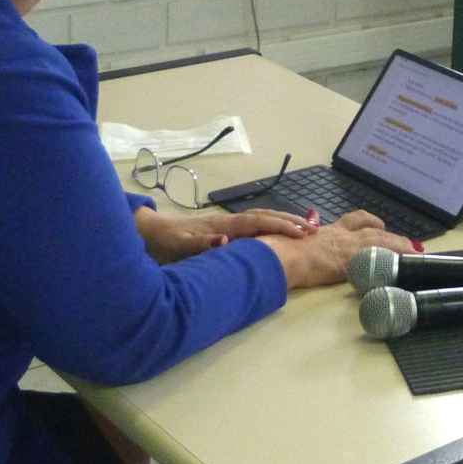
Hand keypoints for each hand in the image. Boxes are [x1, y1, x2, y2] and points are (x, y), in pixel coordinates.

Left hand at [135, 205, 317, 262]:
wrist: (148, 234)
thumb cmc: (163, 244)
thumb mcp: (177, 247)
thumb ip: (200, 244)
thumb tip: (225, 240)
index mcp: (222, 226)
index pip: (258, 223)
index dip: (281, 226)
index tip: (303, 232)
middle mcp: (227, 222)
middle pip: (264, 216)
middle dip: (290, 222)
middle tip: (314, 230)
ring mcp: (226, 224)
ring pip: (261, 219)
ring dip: (283, 222)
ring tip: (305, 229)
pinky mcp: (223, 230)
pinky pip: (254, 226)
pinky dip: (271, 226)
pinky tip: (278, 233)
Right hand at [258, 210, 416, 289]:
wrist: (284, 257)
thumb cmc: (281, 253)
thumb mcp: (293, 247)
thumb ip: (303, 248)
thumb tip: (297, 256)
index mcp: (327, 232)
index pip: (352, 222)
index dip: (367, 224)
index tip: (376, 227)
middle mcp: (342, 234)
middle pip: (371, 227)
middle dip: (387, 233)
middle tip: (403, 241)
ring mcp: (350, 244)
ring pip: (382, 238)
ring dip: (399, 243)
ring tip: (413, 250)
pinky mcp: (357, 256)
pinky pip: (385, 252)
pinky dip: (399, 254)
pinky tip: (410, 258)